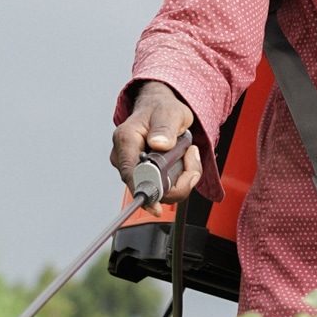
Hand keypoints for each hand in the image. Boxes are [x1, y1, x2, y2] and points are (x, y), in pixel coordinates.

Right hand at [111, 81, 202, 203]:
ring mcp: (132, 167)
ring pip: (158, 190)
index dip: (144, 191)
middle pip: (147, 186)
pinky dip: (179, 179)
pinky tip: (184, 162)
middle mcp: (124, 156)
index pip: (130, 174)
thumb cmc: (161, 109)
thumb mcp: (170, 113)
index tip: (157, 207)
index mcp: (126, 139)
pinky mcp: (144, 174)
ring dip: (181, 178)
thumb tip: (159, 143)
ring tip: (188, 154)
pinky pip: (163, 188)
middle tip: (192, 157)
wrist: (159, 108)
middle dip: (176, 180)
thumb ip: (165, 127)